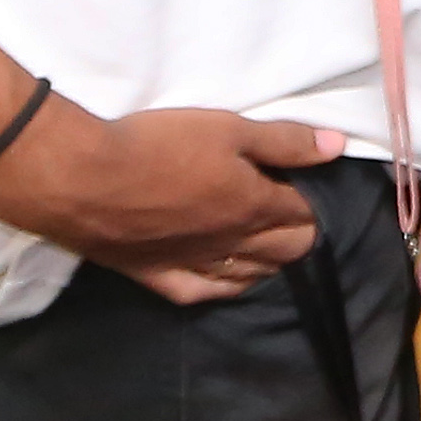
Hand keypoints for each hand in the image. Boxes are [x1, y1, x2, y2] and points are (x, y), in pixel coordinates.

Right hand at [0, 100, 348, 303]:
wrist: (82, 179)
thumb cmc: (158, 145)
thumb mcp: (228, 128)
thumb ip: (285, 140)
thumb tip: (338, 147)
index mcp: (255, 207)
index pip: (305, 213)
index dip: (314, 199)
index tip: (310, 185)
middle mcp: (232, 244)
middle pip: (285, 249)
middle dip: (301, 232)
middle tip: (297, 213)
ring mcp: (195, 264)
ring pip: (249, 275)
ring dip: (269, 262)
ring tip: (274, 247)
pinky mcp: (156, 276)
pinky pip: (202, 291)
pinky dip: (225, 286)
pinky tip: (229, 281)